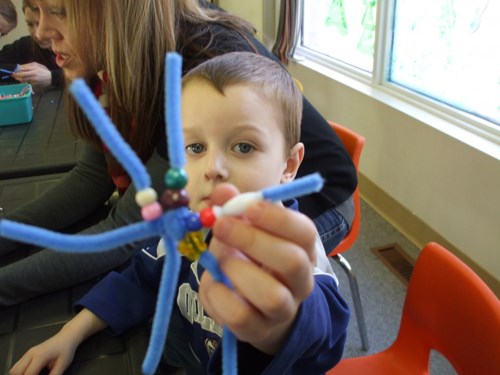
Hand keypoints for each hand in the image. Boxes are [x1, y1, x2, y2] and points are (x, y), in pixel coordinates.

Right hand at [9, 329, 77, 374]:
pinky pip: (18, 365)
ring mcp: (28, 353)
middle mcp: (31, 353)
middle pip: (17, 372)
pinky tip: (29, 374)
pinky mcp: (28, 353)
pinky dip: (20, 372)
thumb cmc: (66, 349)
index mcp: (40, 356)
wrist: (66, 337)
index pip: (28, 374)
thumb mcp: (62, 365)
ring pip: (14, 369)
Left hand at [11, 62, 51, 88]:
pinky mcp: (35, 85)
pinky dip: (23, 81)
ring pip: (23, 81)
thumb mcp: (36, 65)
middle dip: (16, 76)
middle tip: (12, 74)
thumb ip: (28, 66)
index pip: (22, 72)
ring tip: (16, 76)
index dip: (16, 72)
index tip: (12, 71)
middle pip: (21, 77)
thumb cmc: (44, 70)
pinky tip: (22, 79)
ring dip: (19, 79)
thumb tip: (19, 67)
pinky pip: (27, 83)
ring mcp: (34, 82)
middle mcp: (33, 77)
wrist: (52, 78)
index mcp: (33, 71)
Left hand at [199, 183, 316, 354]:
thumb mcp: (245, 229)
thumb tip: (223, 192)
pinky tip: (212, 283)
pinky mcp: (259, 330)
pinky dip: (220, 298)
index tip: (249, 208)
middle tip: (221, 226)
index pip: (305, 232)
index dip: (278, 218)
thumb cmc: (252, 258)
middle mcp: (300, 280)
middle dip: (253, 241)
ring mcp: (283, 309)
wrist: (256, 307)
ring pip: (272, 296)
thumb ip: (234, 207)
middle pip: (292, 261)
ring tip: (220, 260)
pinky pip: (242, 318)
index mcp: (301, 248)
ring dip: (239, 272)